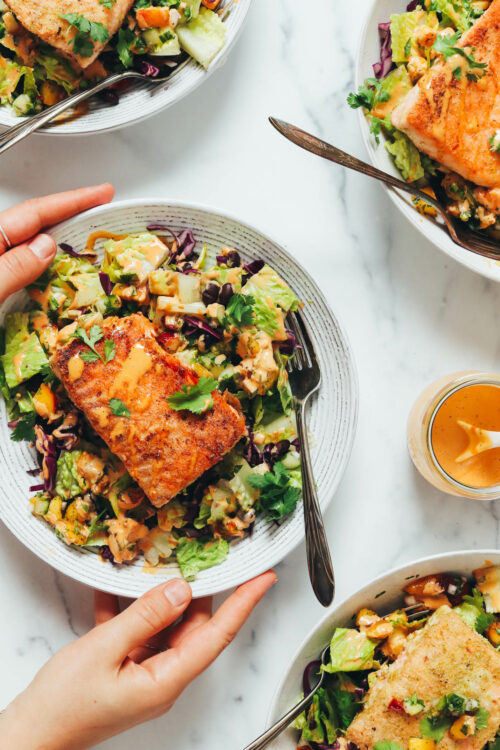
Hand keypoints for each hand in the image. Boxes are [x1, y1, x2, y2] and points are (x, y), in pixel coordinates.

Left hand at [0, 184, 113, 302]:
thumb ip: (14, 266)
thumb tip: (46, 246)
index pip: (36, 212)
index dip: (73, 201)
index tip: (102, 193)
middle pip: (36, 222)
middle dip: (71, 215)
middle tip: (103, 210)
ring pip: (30, 244)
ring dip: (60, 241)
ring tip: (86, 238)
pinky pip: (23, 264)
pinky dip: (44, 263)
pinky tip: (54, 268)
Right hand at [0, 572, 276, 749]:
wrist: (31, 735)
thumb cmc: (64, 705)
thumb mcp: (104, 649)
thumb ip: (145, 616)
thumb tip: (180, 589)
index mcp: (167, 680)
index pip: (218, 635)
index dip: (244, 603)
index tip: (264, 578)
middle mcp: (163, 678)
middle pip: (192, 626)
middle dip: (194, 591)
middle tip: (197, 556)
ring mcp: (146, 674)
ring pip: (165, 626)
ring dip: (157, 598)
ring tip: (154, 567)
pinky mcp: (127, 670)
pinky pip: (138, 633)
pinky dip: (129, 611)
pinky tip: (115, 591)